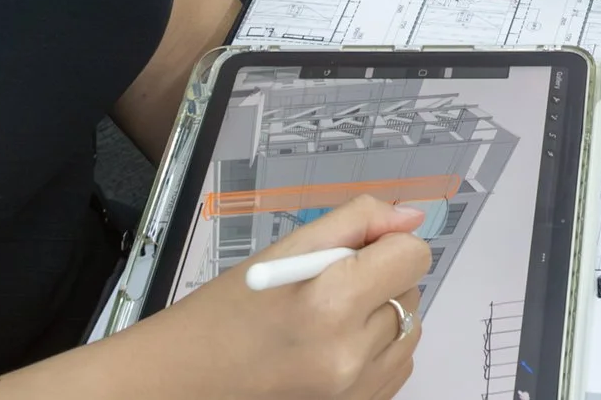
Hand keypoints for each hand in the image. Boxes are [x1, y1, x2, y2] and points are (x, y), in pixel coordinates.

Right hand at [141, 196, 429, 399]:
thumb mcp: (285, 251)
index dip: (388, 245)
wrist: (188, 380)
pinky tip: (336, 344)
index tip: (360, 251)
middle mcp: (350, 354)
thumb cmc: (227, 313)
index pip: (412, 256)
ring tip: (332, 318)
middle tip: (331, 287)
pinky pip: (398, 364)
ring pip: (409, 329)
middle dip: (381, 280)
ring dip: (384, 315)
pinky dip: (379, 349)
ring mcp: (355, 390)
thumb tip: (411, 217)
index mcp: (331, 303)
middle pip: (411, 291)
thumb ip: (357, 222)